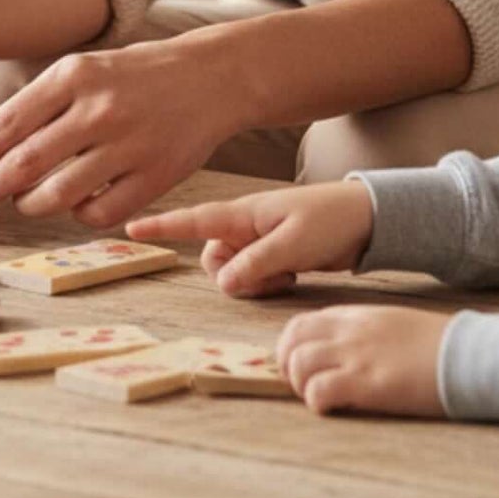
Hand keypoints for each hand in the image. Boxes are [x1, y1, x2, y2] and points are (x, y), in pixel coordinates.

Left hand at [0, 34, 244, 227]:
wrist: (209, 78)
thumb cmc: (129, 77)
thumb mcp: (80, 72)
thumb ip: (38, 106)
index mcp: (71, 77)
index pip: (7, 124)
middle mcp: (98, 109)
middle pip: (27, 162)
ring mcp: (129, 145)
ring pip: (61, 193)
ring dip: (32, 205)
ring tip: (22, 202)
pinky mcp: (157, 176)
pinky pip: (103, 211)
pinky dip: (80, 215)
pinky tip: (75, 205)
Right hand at [127, 180, 374, 295]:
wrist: (369, 219)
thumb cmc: (332, 221)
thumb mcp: (294, 244)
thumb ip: (257, 263)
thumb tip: (224, 283)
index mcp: (243, 214)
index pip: (192, 220)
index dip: (161, 226)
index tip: (129, 228)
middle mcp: (243, 227)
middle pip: (213, 259)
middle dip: (234, 275)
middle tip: (273, 275)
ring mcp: (257, 241)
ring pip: (233, 273)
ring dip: (255, 282)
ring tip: (288, 274)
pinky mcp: (273, 255)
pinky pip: (253, 277)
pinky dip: (268, 283)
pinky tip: (293, 275)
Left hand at [277, 305, 448, 416]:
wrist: (470, 354)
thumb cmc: (440, 343)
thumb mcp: (392, 324)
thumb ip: (363, 332)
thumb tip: (345, 351)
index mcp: (353, 316)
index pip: (301, 324)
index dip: (291, 346)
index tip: (297, 365)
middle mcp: (347, 332)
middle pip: (291, 341)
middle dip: (285, 365)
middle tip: (299, 385)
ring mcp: (354, 356)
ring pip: (298, 365)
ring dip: (300, 385)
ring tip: (316, 398)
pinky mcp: (366, 383)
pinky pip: (319, 390)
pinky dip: (316, 402)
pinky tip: (330, 408)